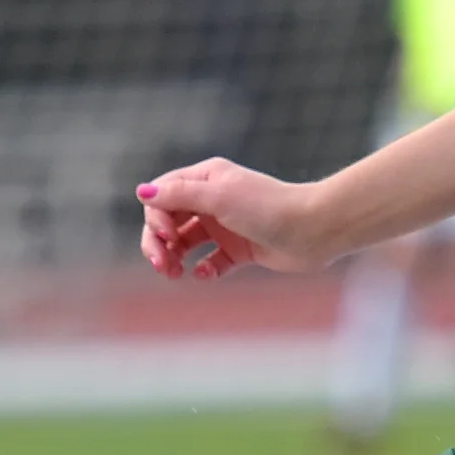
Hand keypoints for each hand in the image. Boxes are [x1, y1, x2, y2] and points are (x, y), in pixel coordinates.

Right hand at [135, 160, 329, 280]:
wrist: (313, 230)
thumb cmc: (268, 208)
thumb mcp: (218, 197)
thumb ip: (179, 196)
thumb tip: (141, 192)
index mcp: (206, 179)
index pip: (163, 195)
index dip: (155, 217)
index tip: (166, 236)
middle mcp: (213, 200)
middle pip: (170, 221)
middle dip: (158, 243)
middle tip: (161, 265)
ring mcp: (227, 225)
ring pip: (187, 243)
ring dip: (175, 258)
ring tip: (175, 274)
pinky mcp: (241, 249)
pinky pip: (212, 261)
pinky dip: (204, 269)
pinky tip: (206, 274)